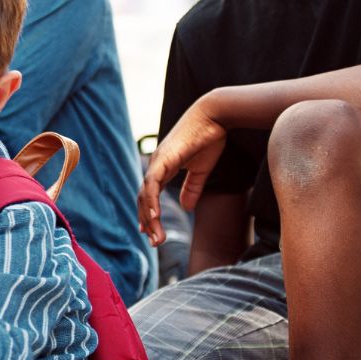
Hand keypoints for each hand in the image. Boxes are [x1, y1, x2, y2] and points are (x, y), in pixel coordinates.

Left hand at [140, 97, 227, 245]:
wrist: (214, 116)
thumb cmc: (209, 138)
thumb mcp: (200, 170)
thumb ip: (192, 188)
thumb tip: (186, 207)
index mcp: (163, 168)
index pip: (149, 196)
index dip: (148, 214)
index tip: (150, 233)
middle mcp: (155, 166)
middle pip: (145, 199)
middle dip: (148, 223)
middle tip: (156, 243)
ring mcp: (157, 162)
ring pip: (146, 195)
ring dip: (150, 218)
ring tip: (156, 237)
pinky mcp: (163, 159)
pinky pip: (153, 184)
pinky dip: (152, 201)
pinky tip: (154, 217)